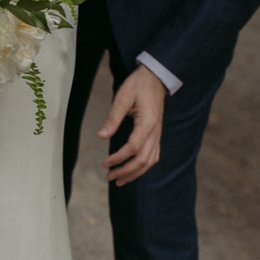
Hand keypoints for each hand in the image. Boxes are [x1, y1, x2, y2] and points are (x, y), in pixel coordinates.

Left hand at [99, 65, 165, 185]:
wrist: (156, 79)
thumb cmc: (138, 85)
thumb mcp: (122, 97)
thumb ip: (113, 118)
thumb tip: (101, 136)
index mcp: (148, 123)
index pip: (134, 147)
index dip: (119, 158)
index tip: (104, 163)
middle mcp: (156, 132)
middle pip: (144, 159)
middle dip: (126, 171)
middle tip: (109, 177)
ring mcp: (158, 134)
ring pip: (150, 160)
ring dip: (135, 173)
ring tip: (118, 180)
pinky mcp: (156, 135)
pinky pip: (153, 155)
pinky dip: (143, 166)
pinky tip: (132, 171)